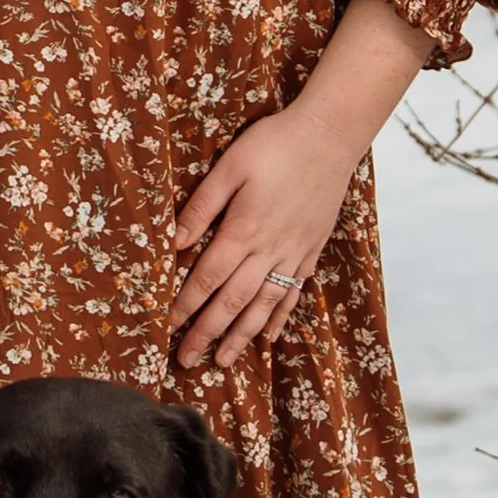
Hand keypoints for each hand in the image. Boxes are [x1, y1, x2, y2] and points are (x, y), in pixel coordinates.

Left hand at [170, 0, 435, 368]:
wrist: (330, 135)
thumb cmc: (274, 144)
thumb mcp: (229, 167)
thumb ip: (201, 207)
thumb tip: (173, 242)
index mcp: (243, 230)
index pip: (208, 277)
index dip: (187, 305)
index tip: (168, 327)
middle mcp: (269, 249)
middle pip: (233, 301)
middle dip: (208, 332)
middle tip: (187, 361)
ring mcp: (294, 253)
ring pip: (264, 305)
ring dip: (242, 335)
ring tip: (224, 361)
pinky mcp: (311, 249)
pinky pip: (293, 292)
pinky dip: (280, 317)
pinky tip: (269, 336)